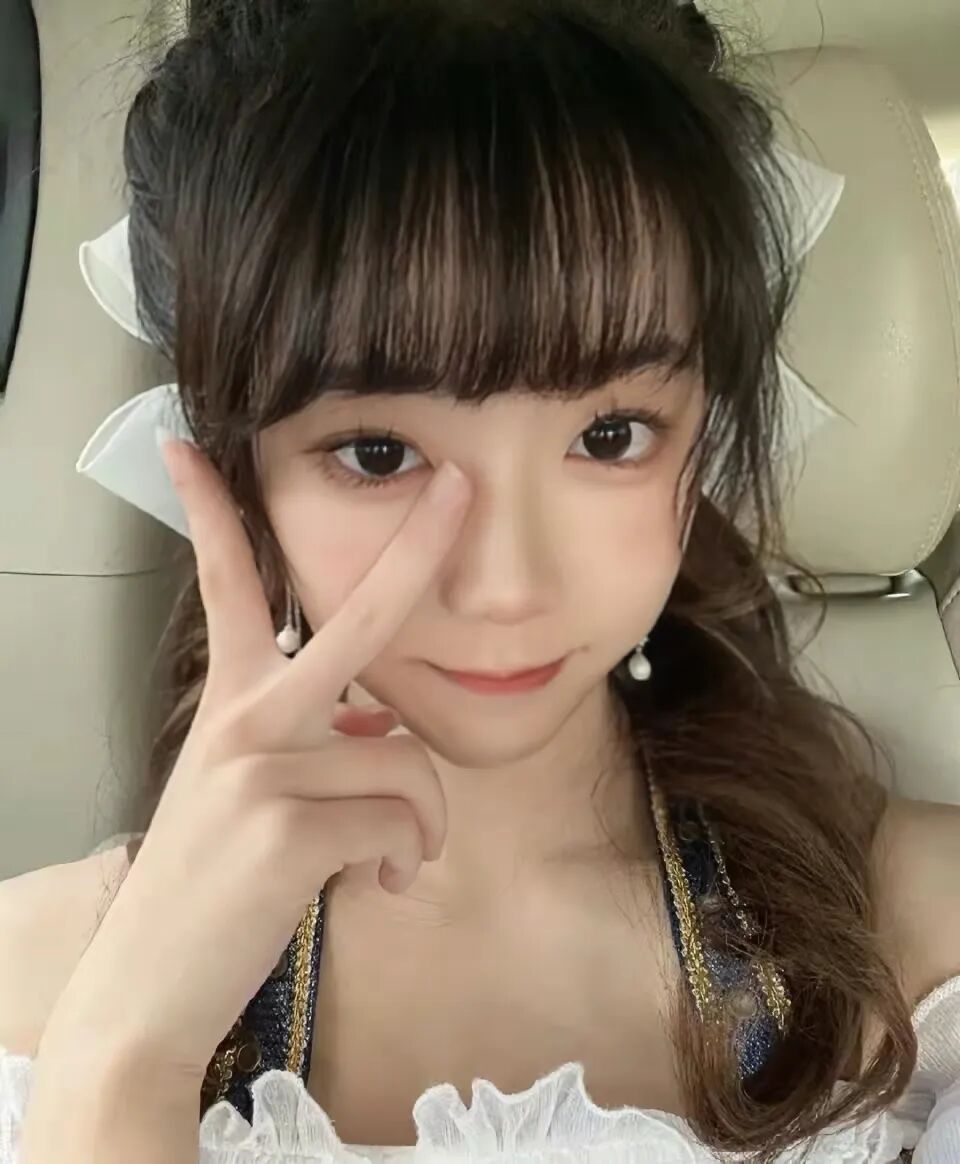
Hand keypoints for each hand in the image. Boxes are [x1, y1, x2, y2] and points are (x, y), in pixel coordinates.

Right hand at [41, 435, 470, 1082]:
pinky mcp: (291, 825)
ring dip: (420, 825)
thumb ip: (314, 746)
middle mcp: (246, 716)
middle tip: (461, 484)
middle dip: (417, 547)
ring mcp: (266, 766)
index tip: (188, 451)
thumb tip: (387, 736)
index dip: (210, 515)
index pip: (223, 588)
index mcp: (231, 700)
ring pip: (412, 765)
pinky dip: (404, 861)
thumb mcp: (247, 792)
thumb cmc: (212, 884)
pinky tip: (371, 885)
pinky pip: (402, 824)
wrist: (150, 986)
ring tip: (387, 860)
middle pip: (359, 619)